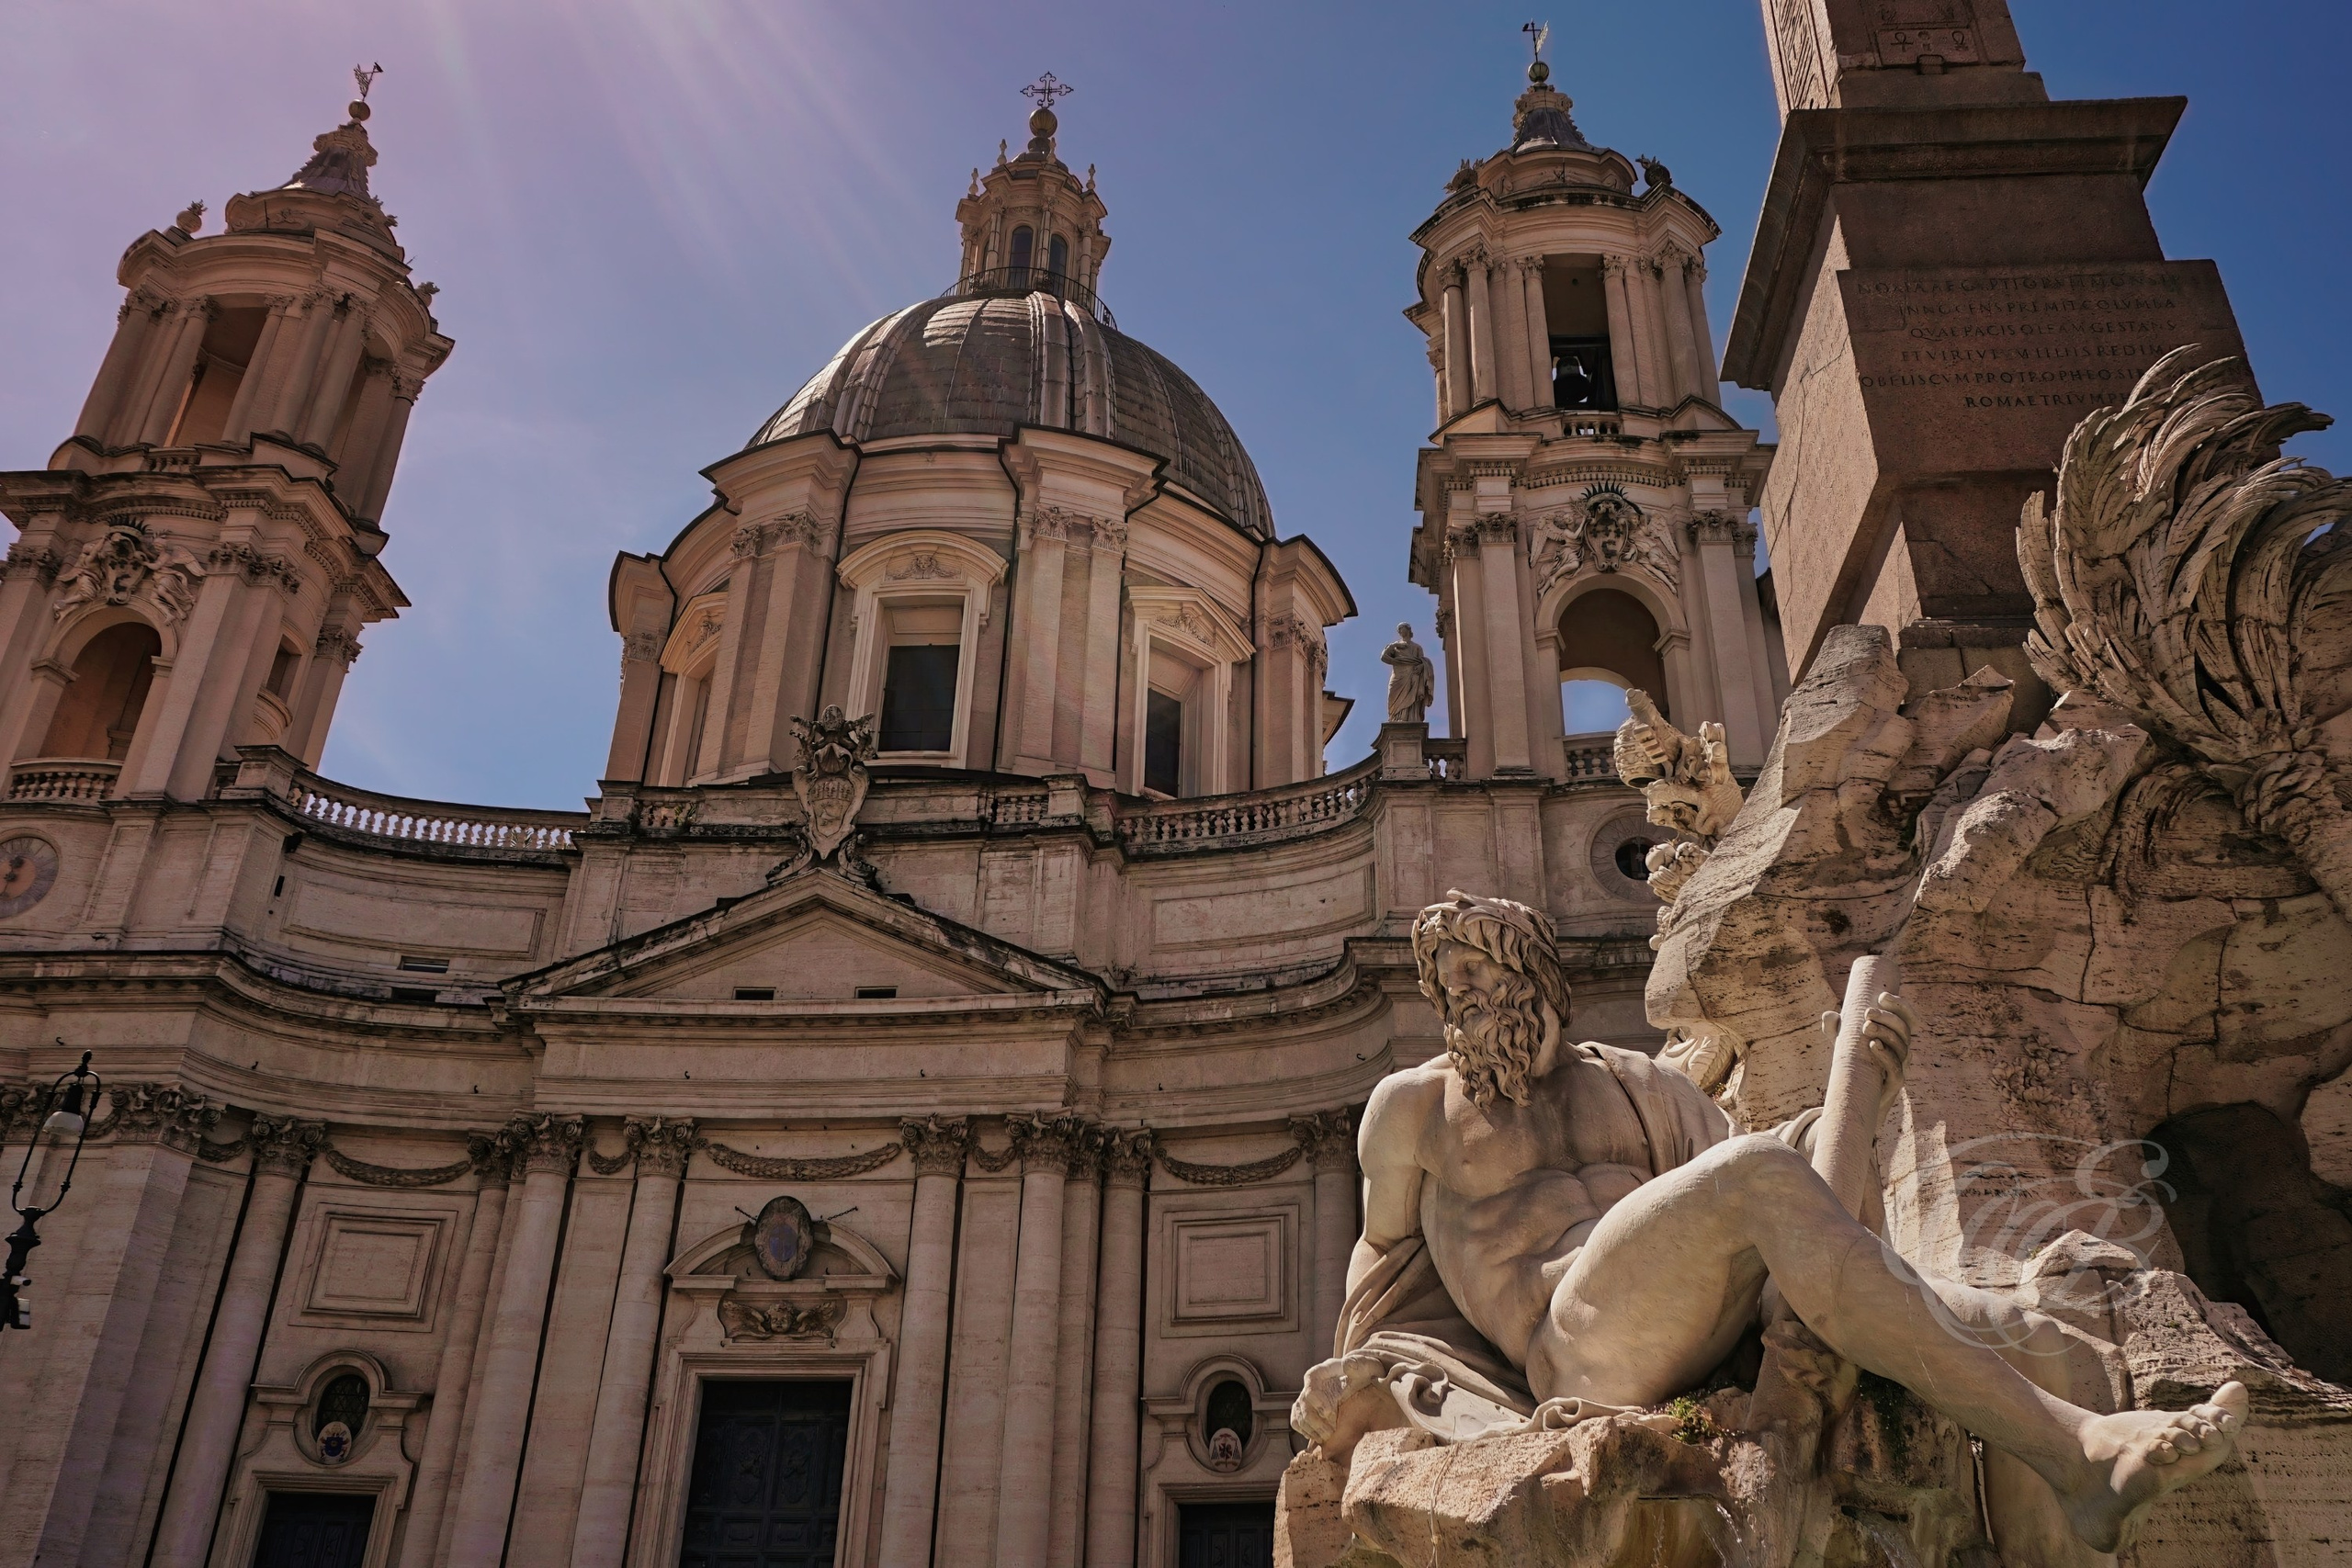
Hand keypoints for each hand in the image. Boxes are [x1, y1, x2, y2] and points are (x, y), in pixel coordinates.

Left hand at [1820, 992, 1919, 1107]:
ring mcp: (1901, 1067)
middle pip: (1904, 1029)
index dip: (1900, 1005)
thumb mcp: (1842, 1044)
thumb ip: (1835, 1029)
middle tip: (1867, 1012)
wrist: (1855, 1099)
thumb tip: (1830, 1015)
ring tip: (1866, 1026)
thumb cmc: (1853, 1066)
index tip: (1881, 995)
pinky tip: (1872, 1045)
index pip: (1906, 1017)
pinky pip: (1897, 1069)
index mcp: (1894, 1037)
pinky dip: (1886, 1056)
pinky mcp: (1895, 1084)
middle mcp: (1901, 1050)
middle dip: (1887, 1017)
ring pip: (1902, 1046)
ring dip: (1885, 1033)